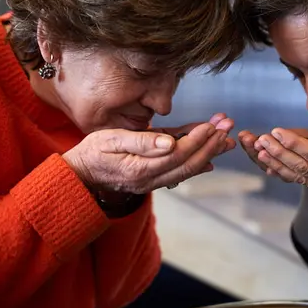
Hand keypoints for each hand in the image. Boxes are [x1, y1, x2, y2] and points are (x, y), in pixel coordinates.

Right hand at [63, 121, 230, 193]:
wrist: (78, 176)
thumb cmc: (91, 153)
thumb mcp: (109, 140)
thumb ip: (140, 141)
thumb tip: (169, 142)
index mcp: (140, 168)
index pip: (177, 153)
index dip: (197, 139)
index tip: (213, 125)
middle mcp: (150, 179)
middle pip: (188, 163)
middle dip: (211, 144)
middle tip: (229, 127)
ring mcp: (152, 182)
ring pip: (187, 168)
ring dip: (209, 153)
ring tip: (228, 139)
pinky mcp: (152, 179)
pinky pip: (178, 172)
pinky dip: (197, 164)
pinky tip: (212, 158)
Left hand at [252, 122, 307, 189]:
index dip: (294, 144)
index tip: (277, 131)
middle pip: (301, 166)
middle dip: (279, 152)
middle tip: (260, 139)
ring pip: (296, 174)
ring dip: (274, 162)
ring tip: (257, 149)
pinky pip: (297, 178)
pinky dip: (279, 171)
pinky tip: (264, 163)